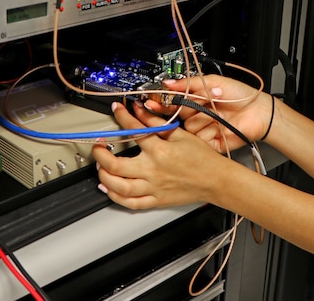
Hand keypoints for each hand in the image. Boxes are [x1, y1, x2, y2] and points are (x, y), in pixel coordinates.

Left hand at [92, 100, 232, 208]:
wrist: (216, 180)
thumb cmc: (203, 158)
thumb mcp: (181, 134)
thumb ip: (157, 122)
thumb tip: (141, 110)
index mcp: (160, 151)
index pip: (134, 131)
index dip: (122, 117)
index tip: (117, 111)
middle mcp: (153, 170)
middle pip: (117, 165)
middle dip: (101, 155)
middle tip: (97, 147)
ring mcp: (153, 187)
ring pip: (119, 186)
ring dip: (104, 176)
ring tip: (100, 167)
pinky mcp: (156, 200)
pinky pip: (131, 203)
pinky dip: (115, 197)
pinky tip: (109, 188)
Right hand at [151, 75, 272, 152]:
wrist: (259, 112)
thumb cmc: (241, 95)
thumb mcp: (214, 82)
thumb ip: (189, 83)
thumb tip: (168, 82)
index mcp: (195, 100)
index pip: (172, 102)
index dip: (161, 102)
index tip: (151, 101)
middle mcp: (197, 115)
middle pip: (177, 115)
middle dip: (182, 110)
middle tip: (185, 105)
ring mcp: (202, 130)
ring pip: (188, 127)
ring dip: (202, 118)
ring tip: (217, 113)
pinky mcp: (209, 143)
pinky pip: (199, 140)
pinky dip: (208, 131)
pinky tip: (218, 124)